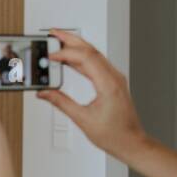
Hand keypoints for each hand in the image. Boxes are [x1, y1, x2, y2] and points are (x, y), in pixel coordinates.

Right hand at [42, 28, 146, 159]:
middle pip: (90, 50)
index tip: (50, 56)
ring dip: (76, 46)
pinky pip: (96, 63)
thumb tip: (45, 93)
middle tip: (53, 33)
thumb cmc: (115, 135)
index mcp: (109, 84)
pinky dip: (81, 58)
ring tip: (58, 42)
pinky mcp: (112, 82)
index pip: (85, 58)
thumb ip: (61, 103)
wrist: (132, 142)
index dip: (66, 53)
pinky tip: (70, 59)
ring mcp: (114, 78)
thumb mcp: (83, 119)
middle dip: (70, 39)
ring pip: (94, 54)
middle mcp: (114, 77)